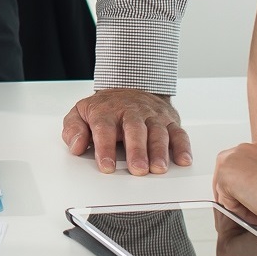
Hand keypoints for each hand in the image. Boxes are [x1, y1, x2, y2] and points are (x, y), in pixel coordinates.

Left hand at [62, 88, 190, 175]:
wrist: (131, 86)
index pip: (105, 128)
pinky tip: (183, 160)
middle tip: (138, 169)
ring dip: (160, 151)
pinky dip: (183, 147)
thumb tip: (76, 147)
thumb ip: (74, 129)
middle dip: (137, 150)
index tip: (107, 166)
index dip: (105, 148)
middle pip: (135, 129)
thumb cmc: (106, 108)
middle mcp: (132, 111)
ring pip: (158, 131)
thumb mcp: (81, 112)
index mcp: (107, 111)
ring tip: (159, 169)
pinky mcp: (169, 120)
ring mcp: (153, 115)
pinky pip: (178, 133)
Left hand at [211, 142, 256, 229]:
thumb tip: (244, 192)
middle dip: (236, 196)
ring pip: (225, 192)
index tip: (254, 198)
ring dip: (241, 205)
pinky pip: (225, 203)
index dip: (243, 189)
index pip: (237, 170)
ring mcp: (232, 160)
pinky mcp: (226, 175)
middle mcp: (243, 150)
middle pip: (226, 179)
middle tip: (252, 207)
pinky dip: (240, 212)